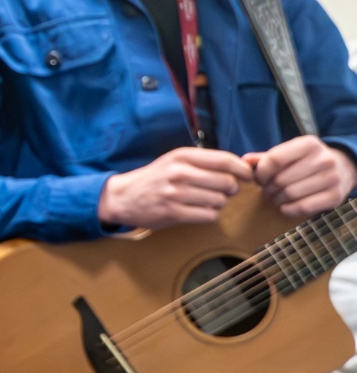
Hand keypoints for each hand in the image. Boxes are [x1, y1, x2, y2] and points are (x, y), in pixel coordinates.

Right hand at [98, 147, 251, 228]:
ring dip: (219, 204)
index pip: (224, 160)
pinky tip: (200, 211)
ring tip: (207, 201)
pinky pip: (208, 216)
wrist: (123, 196)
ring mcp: (175, 193)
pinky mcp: (173, 212)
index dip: (242, 169)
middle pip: (226, 182)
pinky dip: (209, 215)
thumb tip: (241, 167)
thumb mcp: (175, 161)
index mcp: (182, 156)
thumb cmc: (155, 178)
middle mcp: (179, 172)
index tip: (248, 176)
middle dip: (232, 189)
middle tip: (225, 192)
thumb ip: (204, 162)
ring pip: (219, 200)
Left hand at [245, 137, 356, 217]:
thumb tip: (243, 161)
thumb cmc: (307, 161)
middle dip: (267, 188)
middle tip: (266, 190)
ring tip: (274, 197)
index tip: (258, 179)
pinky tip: (284, 207)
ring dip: (276, 199)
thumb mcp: (290, 153)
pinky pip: (303, 207)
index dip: (260, 173)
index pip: (274, 159)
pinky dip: (288, 210)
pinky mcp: (335, 196)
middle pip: (281, 179)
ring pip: (290, 194)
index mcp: (309, 144)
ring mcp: (332, 178)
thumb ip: (266, 157)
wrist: (343, 168)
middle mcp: (324, 159)